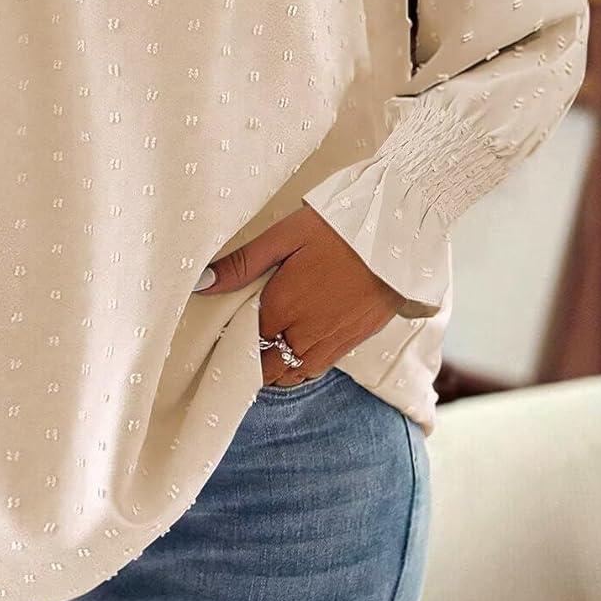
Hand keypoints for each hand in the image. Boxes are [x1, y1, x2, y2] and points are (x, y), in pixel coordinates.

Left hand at [194, 204, 409, 386]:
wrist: (399, 233)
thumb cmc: (338, 226)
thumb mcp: (284, 235)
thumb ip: (242, 263)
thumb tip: (201, 283)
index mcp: (280, 306)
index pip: (243, 340)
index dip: (231, 338)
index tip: (222, 331)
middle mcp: (303, 332)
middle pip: (266, 365)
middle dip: (251, 361)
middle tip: (241, 345)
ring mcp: (331, 341)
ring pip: (291, 374)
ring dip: (275, 368)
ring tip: (264, 352)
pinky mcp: (353, 341)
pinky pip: (317, 369)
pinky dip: (300, 368)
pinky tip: (294, 352)